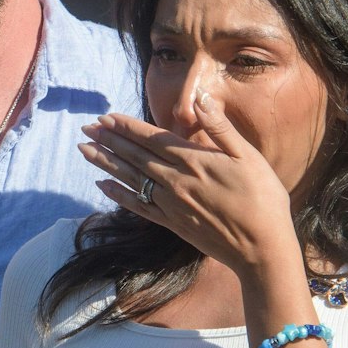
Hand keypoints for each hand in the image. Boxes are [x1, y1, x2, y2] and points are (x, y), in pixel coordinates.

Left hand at [81, 95, 297, 277]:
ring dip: (106, 162)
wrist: (261, 248)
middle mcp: (176, 181)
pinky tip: (103, 185)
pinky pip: (139, 206)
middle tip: (87, 128)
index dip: (127, 127)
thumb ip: (220, 128)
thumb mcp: (249, 157)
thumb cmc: (263, 199)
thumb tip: (200, 99)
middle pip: (135, 156)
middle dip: (109, 140)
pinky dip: (119, 194)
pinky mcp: (172, 224)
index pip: (152, 138)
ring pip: (131, 178)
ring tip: (85, 150)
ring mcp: (171, 204)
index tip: (106, 117)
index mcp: (194, 160)